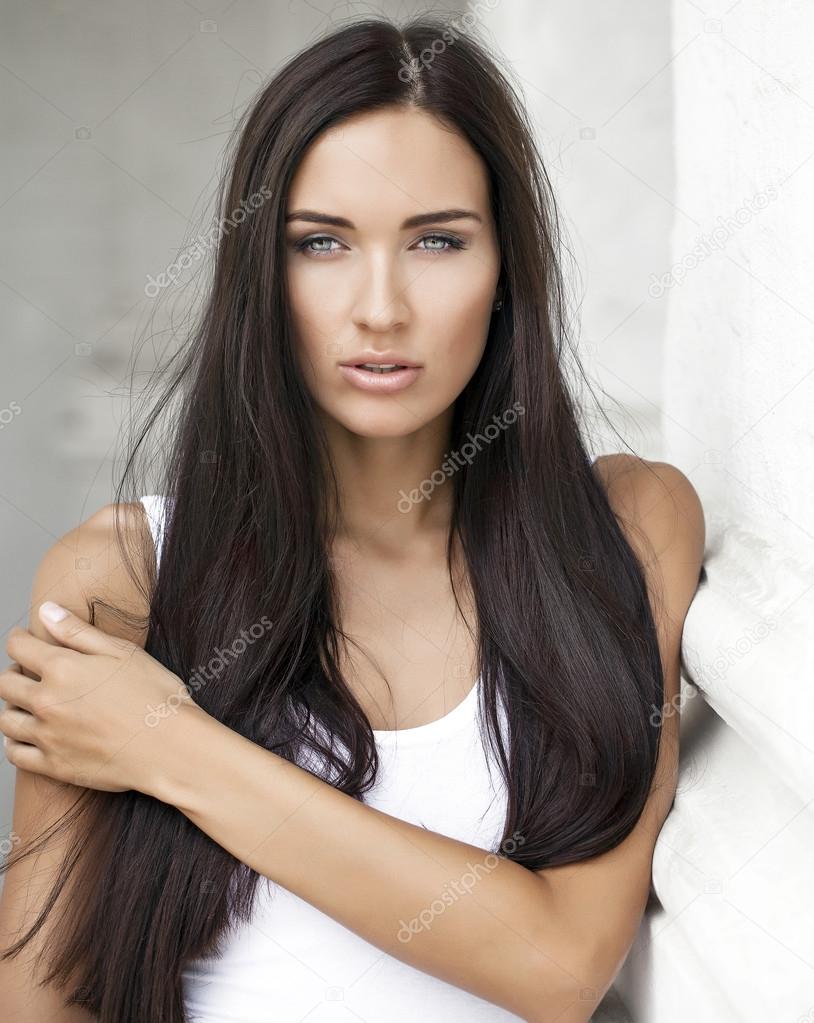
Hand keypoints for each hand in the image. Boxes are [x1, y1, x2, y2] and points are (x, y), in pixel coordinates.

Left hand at [0, 601, 203, 793]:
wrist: (170, 748)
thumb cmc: (155, 695)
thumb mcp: (122, 652)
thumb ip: (78, 631)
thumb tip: (45, 611)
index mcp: (62, 668)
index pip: (19, 648)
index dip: (18, 639)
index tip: (23, 639)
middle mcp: (46, 701)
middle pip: (6, 684)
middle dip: (12, 672)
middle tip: (25, 670)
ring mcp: (47, 736)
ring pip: (6, 720)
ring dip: (12, 707)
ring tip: (27, 703)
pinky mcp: (53, 765)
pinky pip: (15, 755)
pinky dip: (14, 743)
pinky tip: (26, 736)